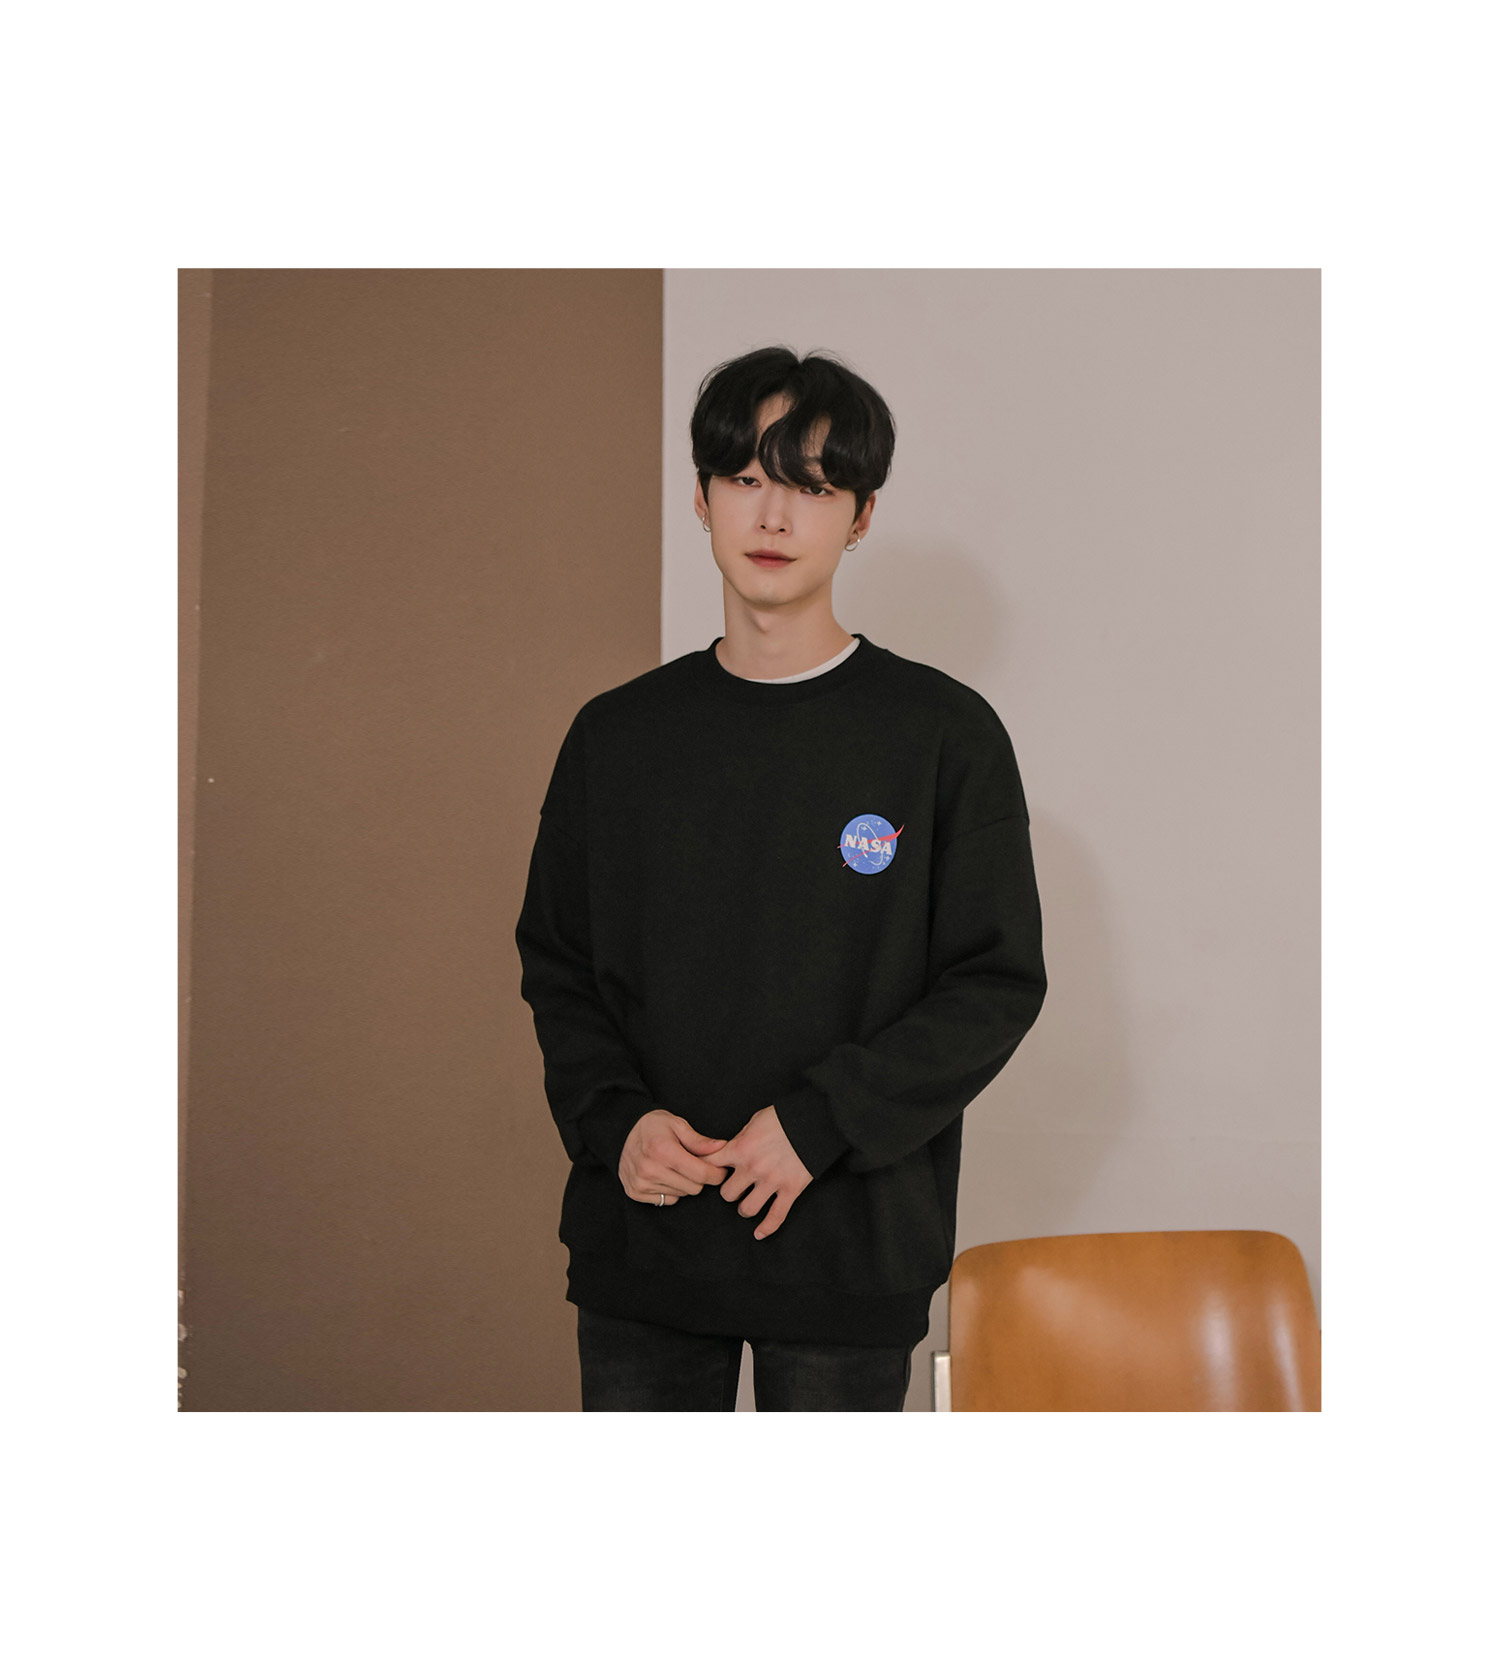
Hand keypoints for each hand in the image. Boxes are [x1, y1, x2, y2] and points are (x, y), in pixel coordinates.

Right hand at [619, 1109, 729, 1205]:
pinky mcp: (635, 1192)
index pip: (701, 1174)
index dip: (717, 1174)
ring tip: (675, 1167)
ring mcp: (641, 1183)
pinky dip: (670, 1190)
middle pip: (694, 1188)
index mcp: (664, 1151)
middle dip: (700, 1178)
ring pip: (681, 1195)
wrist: (621, 1131)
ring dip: (684, 1184)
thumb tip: (721, 1147)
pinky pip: (666, 1200)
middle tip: (694, 1165)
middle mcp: (650, 1170)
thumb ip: (699, 1140)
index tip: (720, 1170)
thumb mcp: (677, 1125)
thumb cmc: (652, 1126)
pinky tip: (664, 1175)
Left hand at [701, 1105, 812, 1239]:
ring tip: (748, 1203)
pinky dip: (767, 1228)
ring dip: (745, 1208)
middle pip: (727, 1194)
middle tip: (736, 1188)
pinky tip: (759, 1234)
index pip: (710, 1165)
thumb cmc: (784, 1116)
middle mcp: (752, 1168)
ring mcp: (771, 1181)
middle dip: (730, 1191)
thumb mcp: (754, 1121)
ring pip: (747, 1209)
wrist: (814, 1120)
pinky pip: (776, 1217)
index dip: (706, 1170)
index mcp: (740, 1148)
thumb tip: (731, 1149)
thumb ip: (740, 1138)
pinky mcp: (790, 1190)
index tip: (708, 1174)